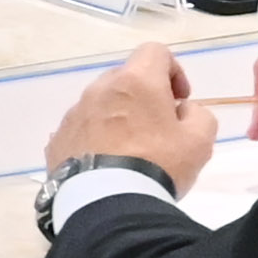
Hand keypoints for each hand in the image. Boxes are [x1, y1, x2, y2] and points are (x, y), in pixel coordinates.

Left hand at [43, 47, 217, 190]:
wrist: (108, 206)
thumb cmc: (158, 166)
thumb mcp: (199, 141)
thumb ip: (198, 115)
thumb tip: (182, 110)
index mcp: (135, 81)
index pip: (154, 52)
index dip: (172, 70)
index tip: (179, 99)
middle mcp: (99, 90)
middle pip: (125, 78)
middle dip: (143, 96)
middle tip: (158, 127)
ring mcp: (74, 115)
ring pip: (101, 105)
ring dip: (117, 118)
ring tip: (130, 151)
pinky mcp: (58, 140)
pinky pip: (81, 130)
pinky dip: (95, 139)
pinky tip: (106, 165)